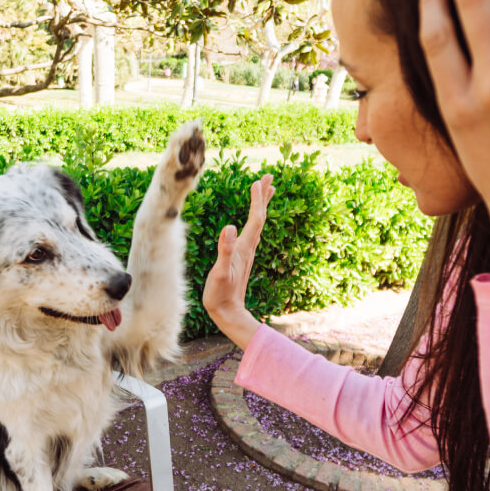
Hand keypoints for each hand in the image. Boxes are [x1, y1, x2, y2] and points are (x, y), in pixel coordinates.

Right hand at [202, 174, 274, 348]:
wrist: (227, 314)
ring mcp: (246, 253)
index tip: (258, 181)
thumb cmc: (220, 295)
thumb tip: (229, 227)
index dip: (257, 200)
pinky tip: (251, 222)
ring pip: (258, 225)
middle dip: (264, 197)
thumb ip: (225, 251)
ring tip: (266, 192)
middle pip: (260, 218)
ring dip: (261, 207)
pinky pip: (251, 233)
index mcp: (244, 248)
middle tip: (269, 177)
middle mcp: (248, 248)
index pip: (255, 219)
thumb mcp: (220, 272)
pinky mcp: (242, 258)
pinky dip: (254, 220)